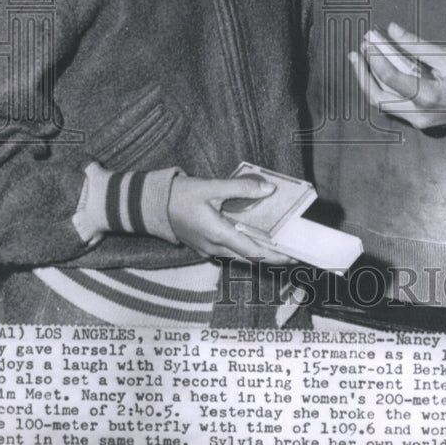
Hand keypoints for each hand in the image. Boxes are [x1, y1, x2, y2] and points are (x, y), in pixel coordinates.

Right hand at [167, 175, 295, 263]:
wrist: (152, 205)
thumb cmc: (180, 195)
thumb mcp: (211, 187)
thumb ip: (241, 188)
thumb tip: (268, 189)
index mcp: (218, 235)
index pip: (254, 252)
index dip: (276, 255)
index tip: (294, 256)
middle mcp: (214, 248)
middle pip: (249, 258)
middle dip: (272, 256)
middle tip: (292, 251)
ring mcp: (207, 250)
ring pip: (239, 256)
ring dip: (258, 253)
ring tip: (277, 245)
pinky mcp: (203, 246)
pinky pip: (228, 251)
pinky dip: (243, 247)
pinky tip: (252, 237)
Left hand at [349, 23, 445, 131]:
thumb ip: (417, 45)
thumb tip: (393, 29)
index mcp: (428, 98)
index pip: (390, 78)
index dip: (376, 57)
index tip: (370, 40)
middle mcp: (418, 114)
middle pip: (378, 96)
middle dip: (363, 73)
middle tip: (357, 50)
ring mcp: (418, 121)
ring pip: (383, 102)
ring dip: (370, 80)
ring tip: (362, 58)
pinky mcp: (419, 121)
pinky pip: (393, 104)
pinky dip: (383, 87)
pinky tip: (379, 71)